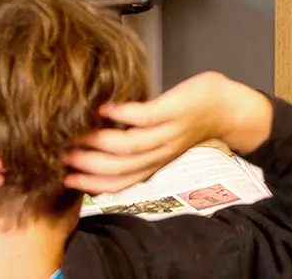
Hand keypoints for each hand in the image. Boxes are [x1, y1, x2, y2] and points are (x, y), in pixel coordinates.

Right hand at [65, 71, 273, 194]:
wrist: (231, 110)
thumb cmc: (191, 121)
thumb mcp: (162, 141)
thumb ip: (136, 144)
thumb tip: (100, 140)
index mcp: (153, 164)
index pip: (118, 183)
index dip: (90, 184)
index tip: (64, 179)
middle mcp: (158, 155)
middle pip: (118, 169)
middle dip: (87, 165)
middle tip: (61, 155)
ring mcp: (166, 134)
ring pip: (128, 147)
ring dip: (98, 142)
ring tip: (75, 133)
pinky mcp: (173, 111)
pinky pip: (144, 117)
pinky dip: (120, 113)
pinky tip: (102, 107)